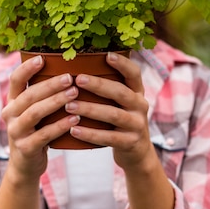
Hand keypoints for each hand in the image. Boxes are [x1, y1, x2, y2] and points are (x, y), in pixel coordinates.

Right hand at [1, 55, 79, 179]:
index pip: (15, 80)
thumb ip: (42, 96)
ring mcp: (16, 132)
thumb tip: (69, 71)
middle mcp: (10, 115)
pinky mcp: (25, 148)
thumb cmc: (37, 132)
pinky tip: (75, 119)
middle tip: (70, 78)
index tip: (42, 58)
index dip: (27, 68)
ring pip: (35, 113)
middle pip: (29, 95)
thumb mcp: (34, 113)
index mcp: (12, 102)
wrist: (26, 166)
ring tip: (75, 94)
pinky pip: (44, 135)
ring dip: (56, 101)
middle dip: (50, 85)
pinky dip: (60, 125)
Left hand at [65, 52, 154, 169]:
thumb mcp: (122, 102)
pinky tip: (73, 130)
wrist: (137, 152)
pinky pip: (109, 138)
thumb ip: (109, 87)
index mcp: (137, 92)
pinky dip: (90, 134)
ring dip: (90, 109)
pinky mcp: (130, 142)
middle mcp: (140, 106)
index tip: (107, 55)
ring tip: (69, 106)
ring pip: (114, 115)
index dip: (123, 64)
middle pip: (121, 92)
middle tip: (77, 79)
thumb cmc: (120, 121)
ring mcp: (137, 125)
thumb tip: (81, 64)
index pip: (134, 74)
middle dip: (99, 85)